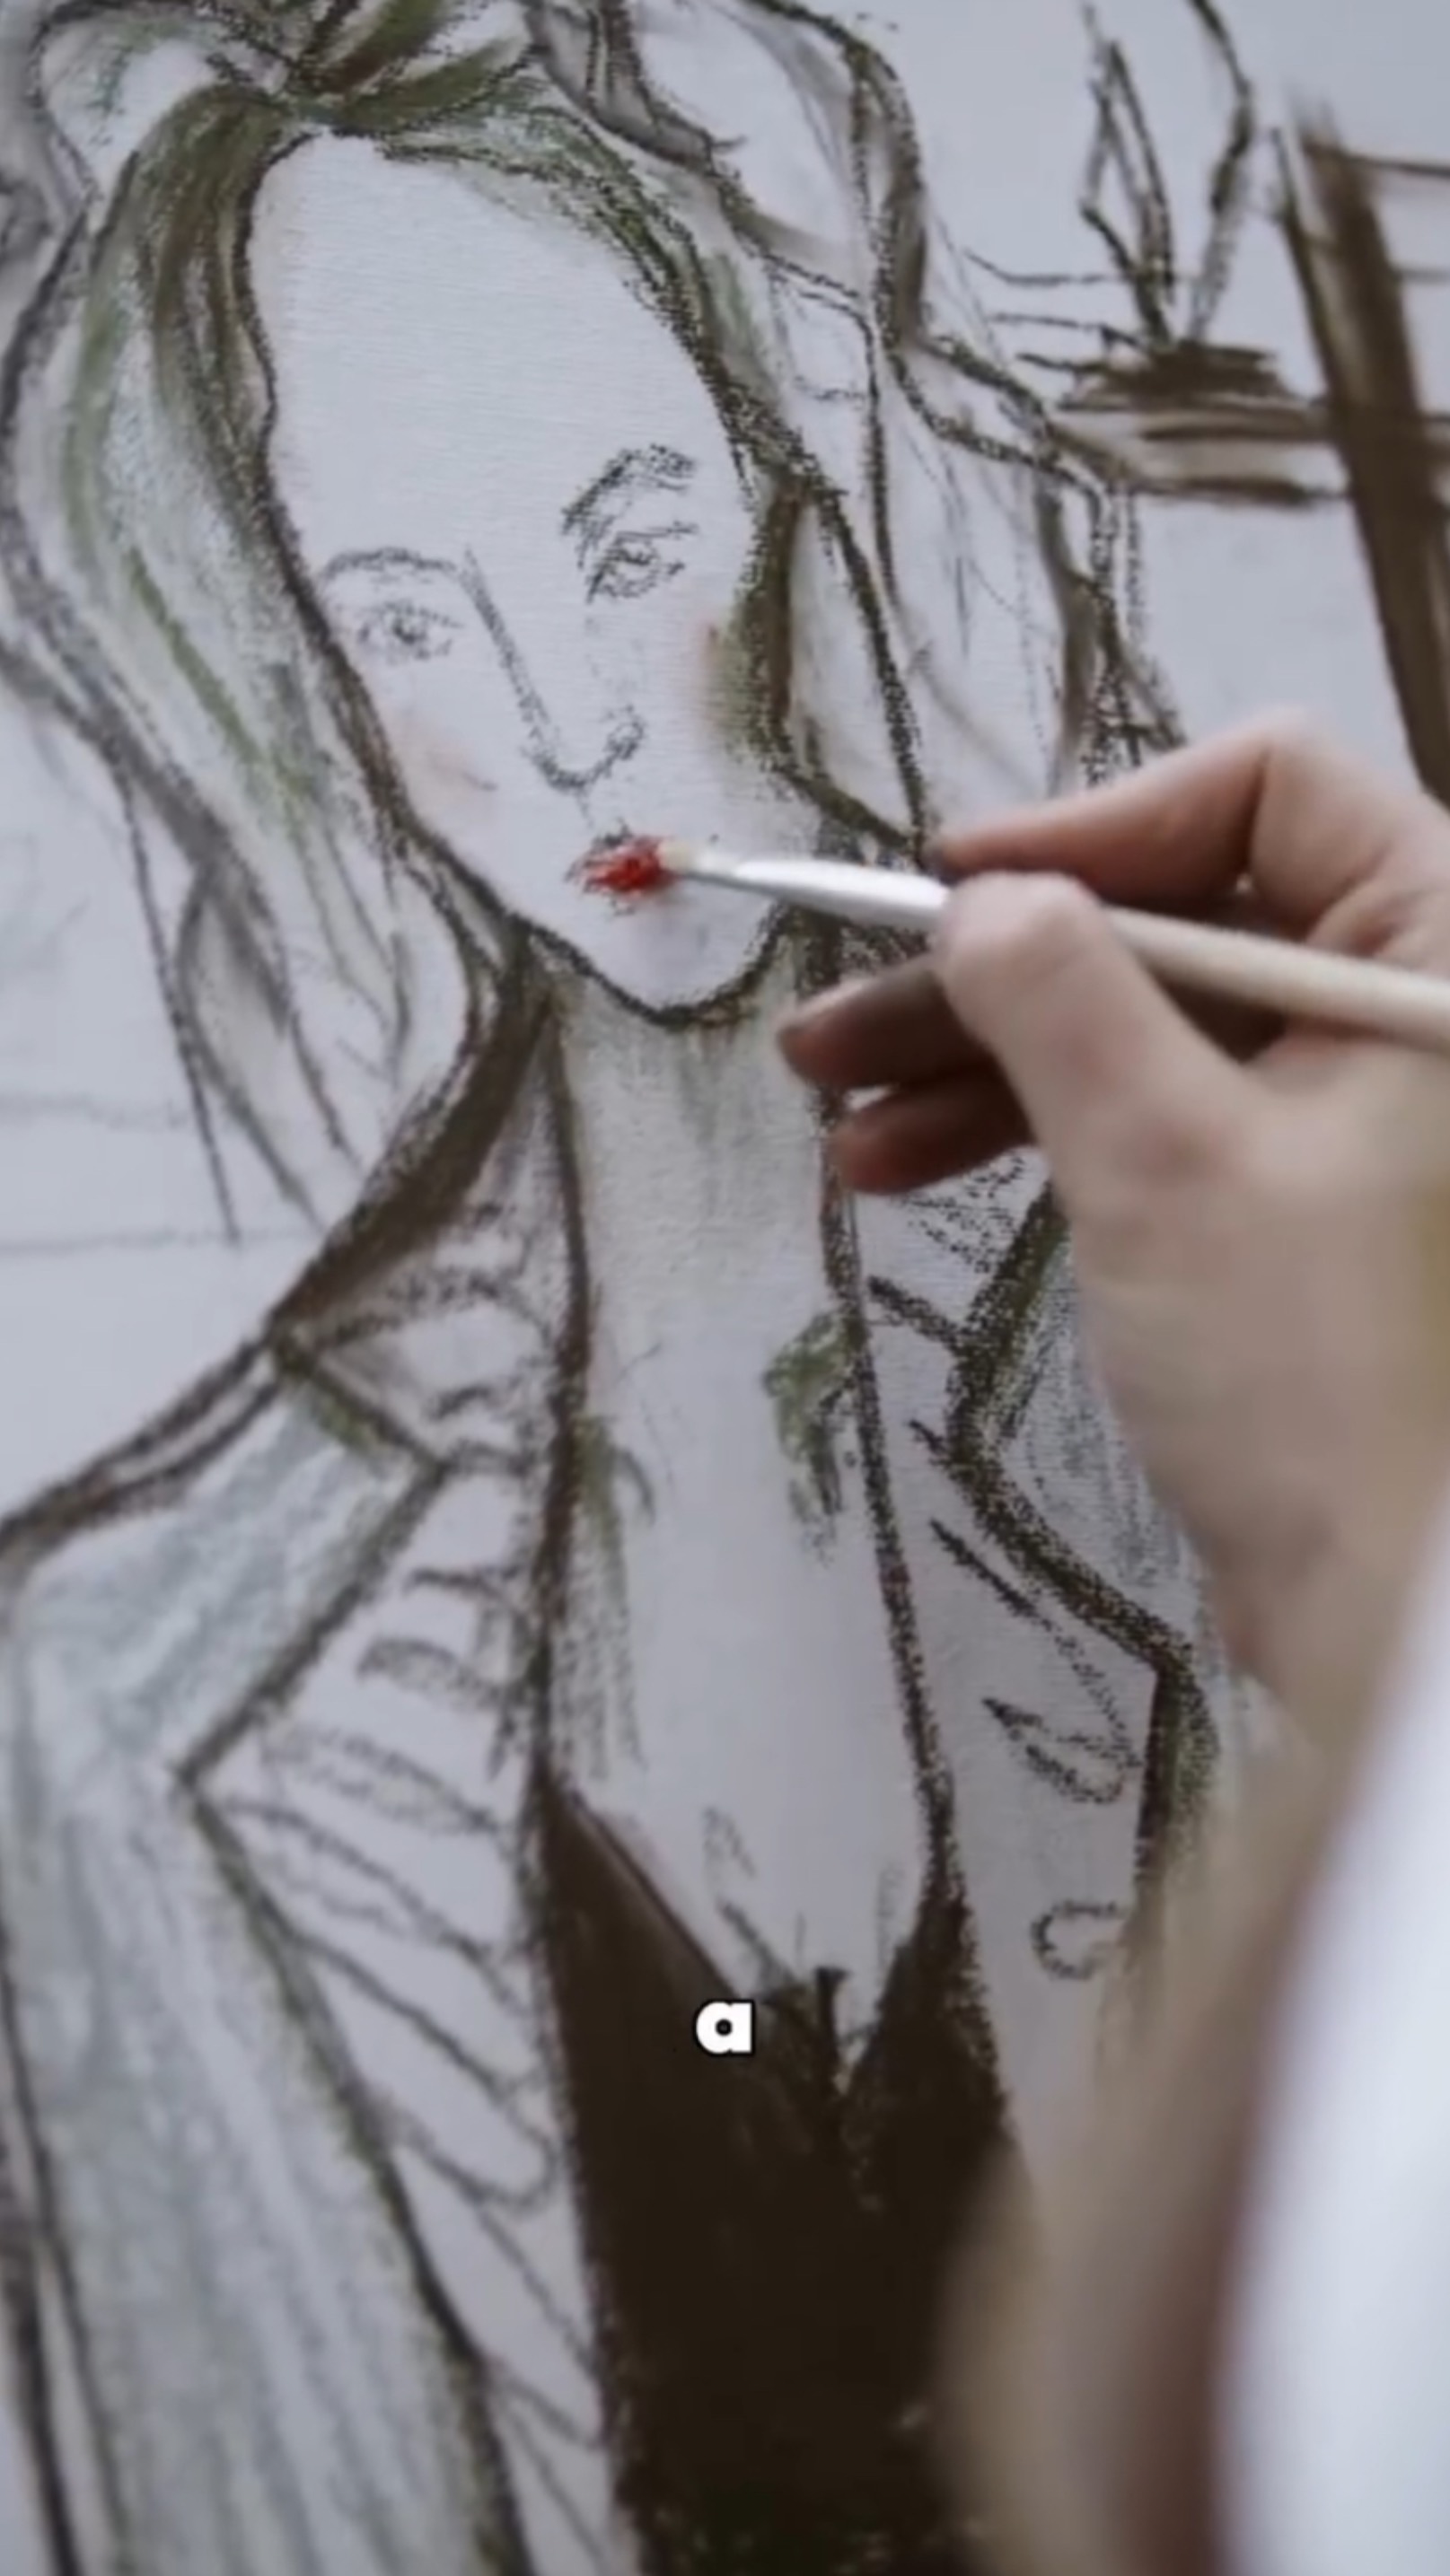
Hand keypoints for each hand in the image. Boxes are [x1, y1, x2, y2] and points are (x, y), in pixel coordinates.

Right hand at [778, 716, 1449, 1718]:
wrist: (1382, 1614)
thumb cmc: (1308, 1373)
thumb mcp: (1162, 1156)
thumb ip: (1059, 991)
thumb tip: (978, 896)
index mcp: (1438, 950)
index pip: (1270, 788)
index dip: (1098, 825)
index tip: (952, 890)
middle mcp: (1411, 1006)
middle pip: (1184, 911)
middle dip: (998, 969)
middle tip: (834, 1018)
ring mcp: (1358, 1108)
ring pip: (1149, 1021)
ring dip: (986, 1055)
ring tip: (831, 1105)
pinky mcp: (1301, 1197)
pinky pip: (1158, 1113)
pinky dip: (1039, 1131)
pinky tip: (901, 1169)